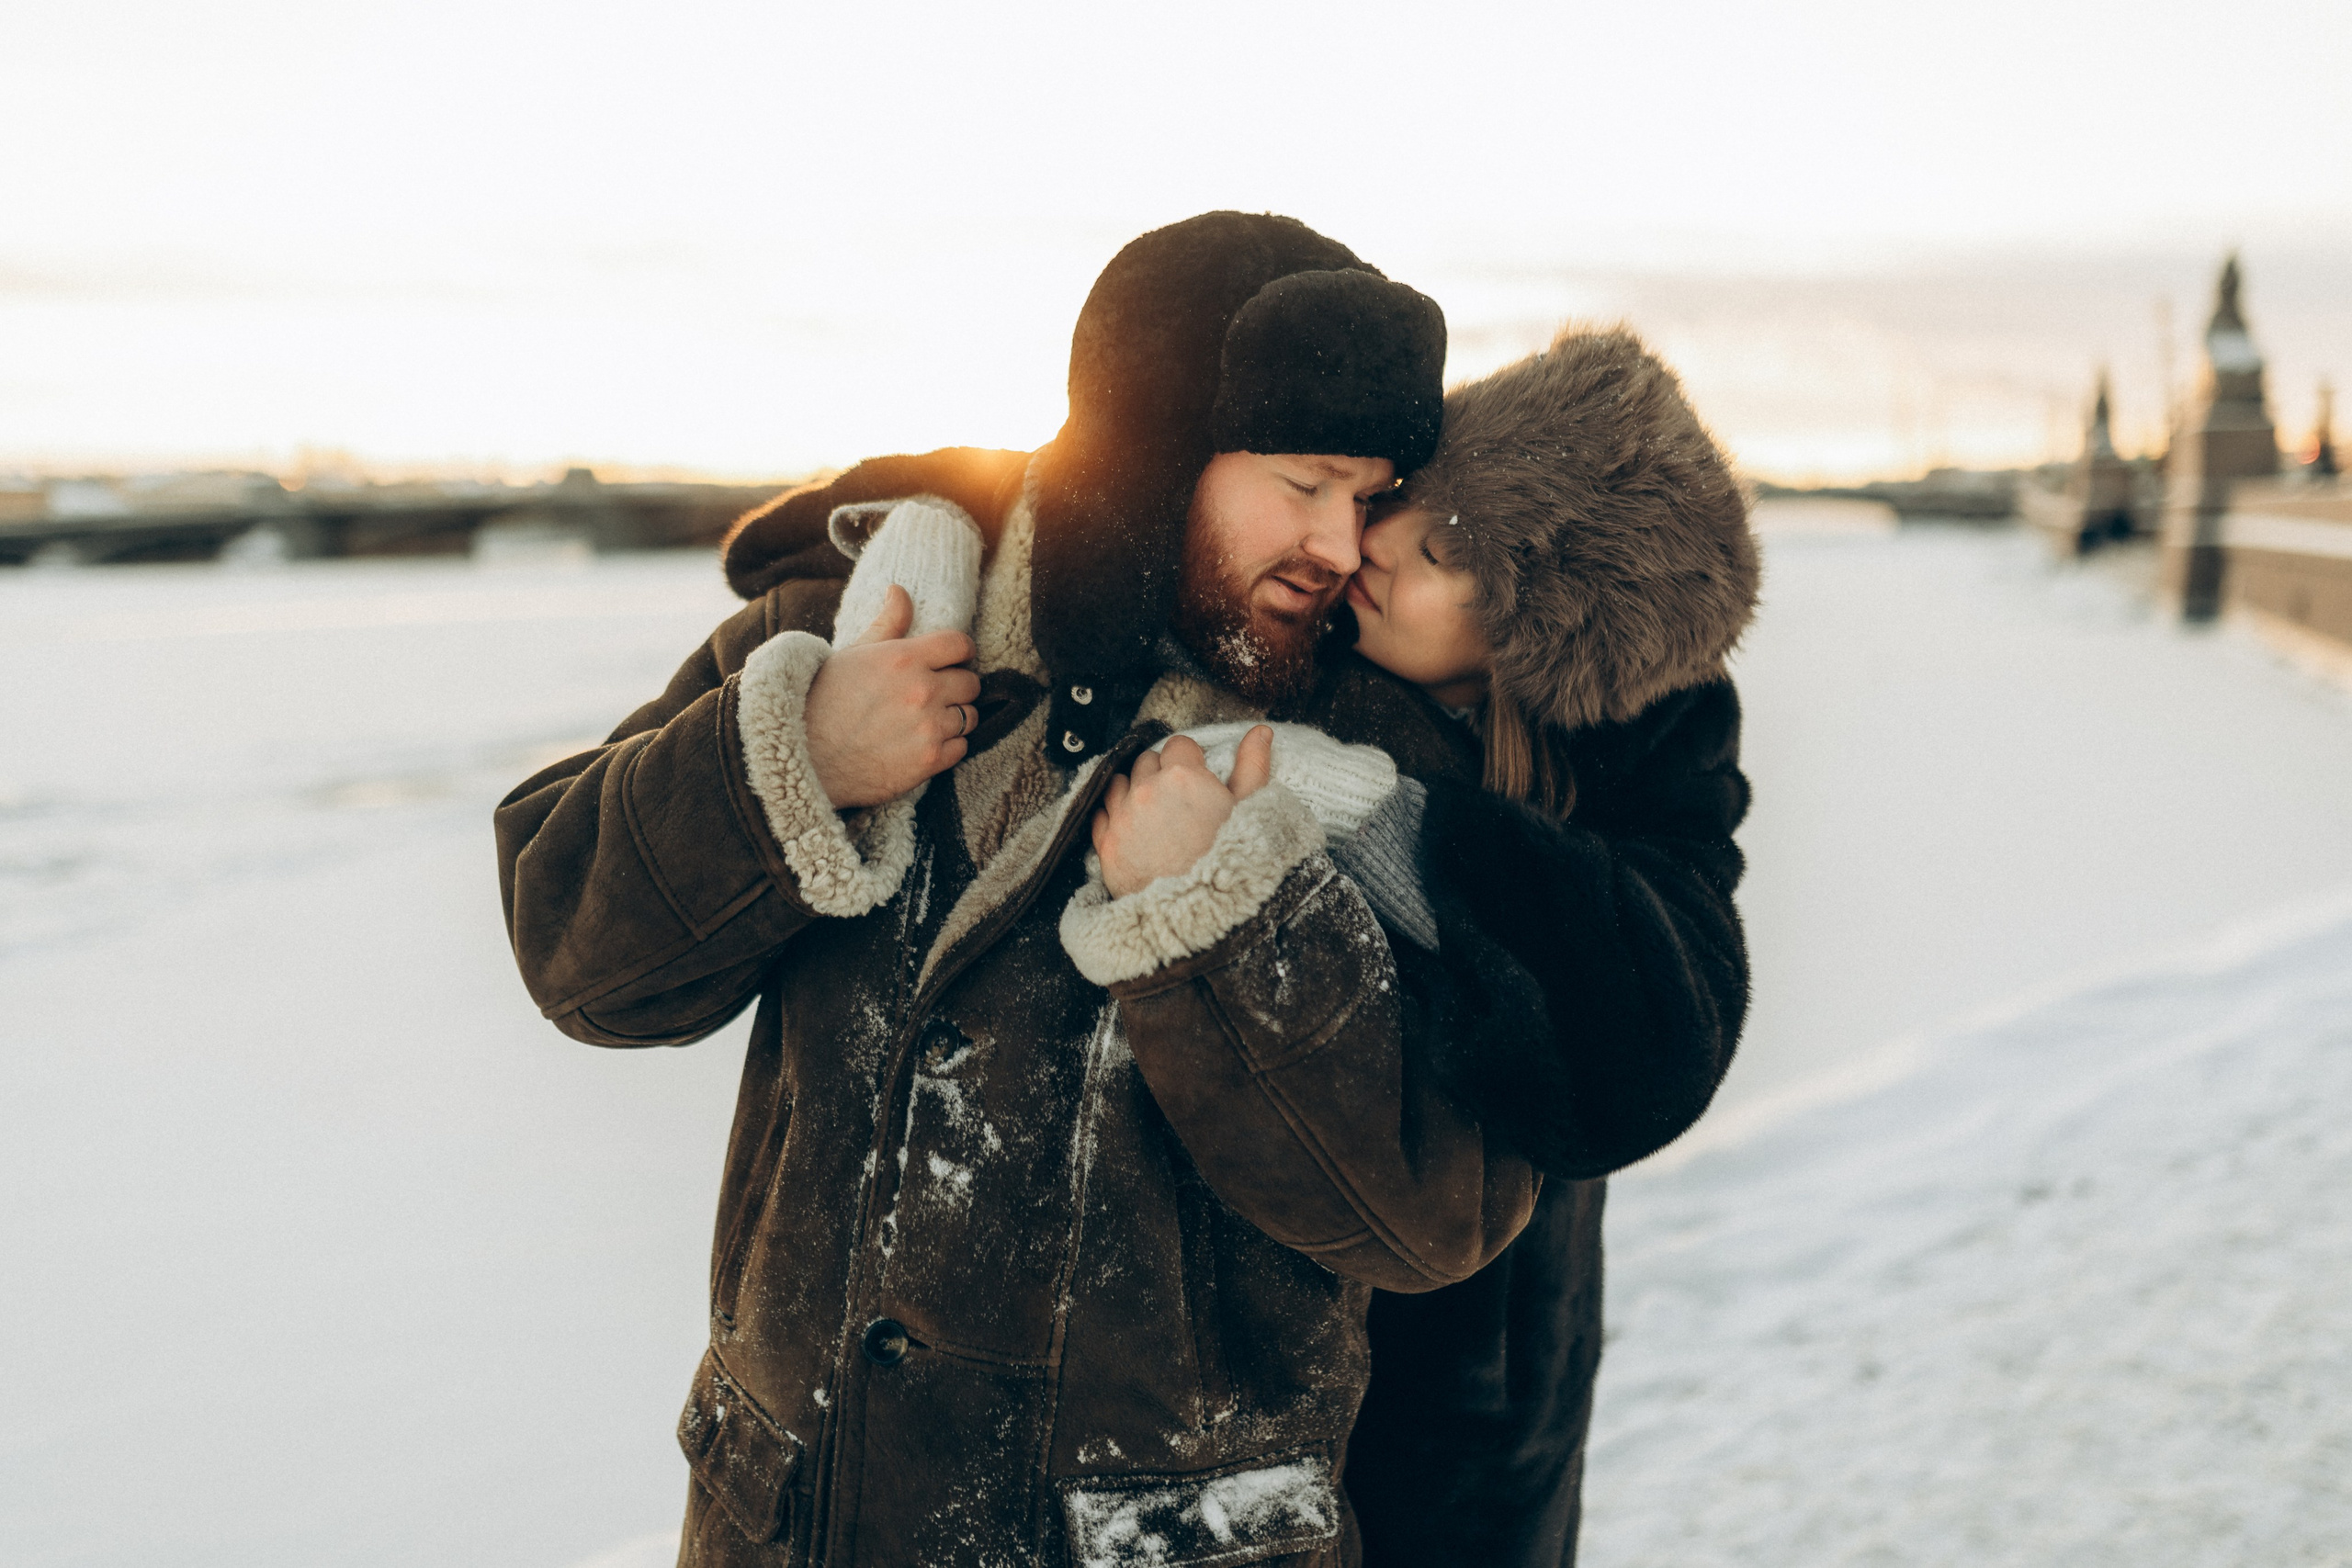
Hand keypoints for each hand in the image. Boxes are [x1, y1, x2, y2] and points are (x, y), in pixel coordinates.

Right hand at [803, 585, 979, 807]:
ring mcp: (929, 727)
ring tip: (929, 720)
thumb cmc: (824, 702)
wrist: (804, 757)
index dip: (960, 651)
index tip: (954, 659)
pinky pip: (962, 748)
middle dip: (957, 686)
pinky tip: (925, 743)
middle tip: (937, 694)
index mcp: (904, 658)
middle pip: (970, 682)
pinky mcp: (930, 760)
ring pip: (969, 716)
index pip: (959, 644)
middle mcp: (922, 690)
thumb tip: (899, 590)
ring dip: (954, 717)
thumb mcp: (853, 654)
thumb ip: (886, 623)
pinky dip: (949, 746)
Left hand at [1093, 725, 1273, 897]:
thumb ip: (1252, 766)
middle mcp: (1146, 790)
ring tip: (1152, 810)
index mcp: (1182, 777)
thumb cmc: (1231, 863)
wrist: (1202, 914)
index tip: (1196, 776)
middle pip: (1147, 760)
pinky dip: (1112, 815)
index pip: (1179, 744)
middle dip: (1161, 772)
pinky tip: (1131, 826)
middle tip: (1178, 798)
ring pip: (1118, 782)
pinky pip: (1099, 812)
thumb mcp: (1250, 811)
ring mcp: (1122, 817)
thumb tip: (1260, 731)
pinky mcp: (1107, 844)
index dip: (1190, 759)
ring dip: (1133, 788)